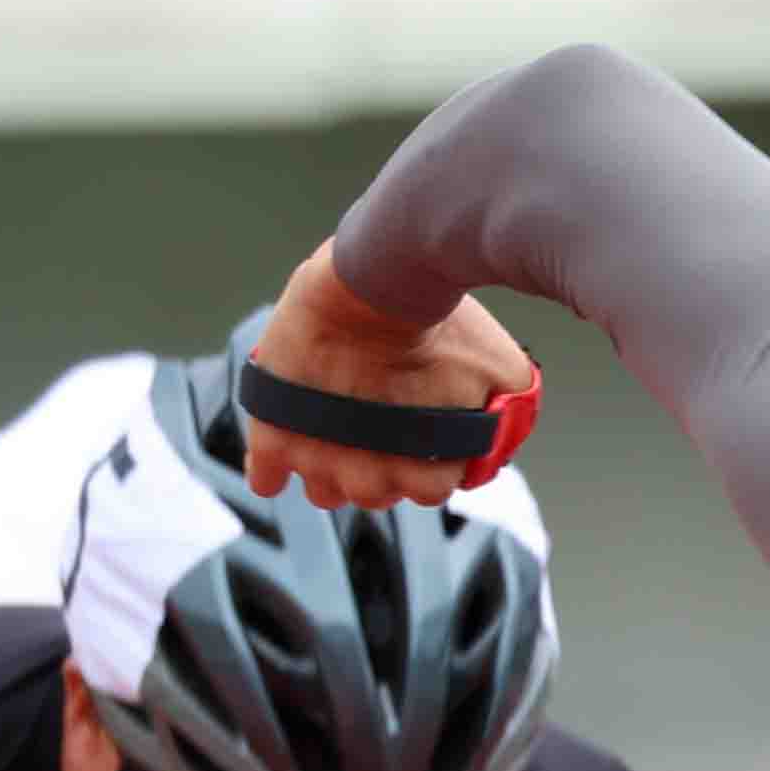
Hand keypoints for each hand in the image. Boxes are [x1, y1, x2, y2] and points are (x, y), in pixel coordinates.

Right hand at [235, 242, 538, 509]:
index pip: (426, 491)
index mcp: (424, 474)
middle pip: (373, 493)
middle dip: (378, 462)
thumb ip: (506, 413)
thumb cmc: (442, 319)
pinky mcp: (275, 431)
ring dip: (331, 466)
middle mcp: (370, 479)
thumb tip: (501, 434)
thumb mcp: (501, 372)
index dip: (425, 459)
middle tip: (378, 419)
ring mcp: (319, 458)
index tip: (420, 429)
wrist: (379, 277)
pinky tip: (277, 457)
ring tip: (334, 426)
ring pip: (324, 491)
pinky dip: (269, 469)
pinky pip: (264, 473)